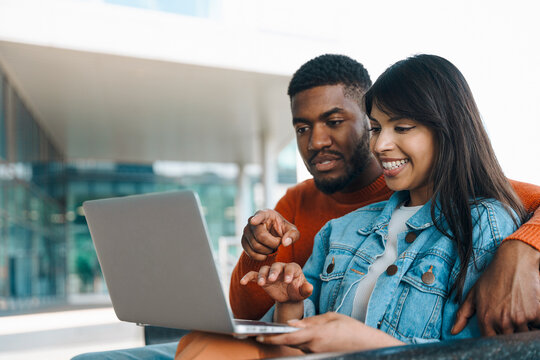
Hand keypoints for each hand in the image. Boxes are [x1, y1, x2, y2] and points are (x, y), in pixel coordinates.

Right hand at [241, 209, 299, 260]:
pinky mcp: (243, 241)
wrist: (273, 234)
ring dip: (267, 251)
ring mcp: (246, 231)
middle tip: (278, 243)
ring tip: (272, 248)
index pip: (260, 215)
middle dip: (272, 244)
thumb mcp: (292, 230)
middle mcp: (252, 220)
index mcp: (265, 214)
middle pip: (260, 236)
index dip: (256, 219)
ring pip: (255, 246)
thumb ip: (293, 235)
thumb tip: (285, 242)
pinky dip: (260, 257)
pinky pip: (250, 253)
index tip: (253, 221)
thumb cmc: (282, 230)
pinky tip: (266, 254)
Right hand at [241, 262, 312, 321]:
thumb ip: (306, 289)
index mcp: (293, 268)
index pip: (291, 268)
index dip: (289, 273)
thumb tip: (309, 288)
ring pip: (265, 270)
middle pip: (276, 266)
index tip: (287, 280)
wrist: (289, 296)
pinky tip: (243, 282)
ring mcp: (270, 272)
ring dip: (262, 275)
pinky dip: (248, 277)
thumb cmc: (298, 291)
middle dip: (274, 272)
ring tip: (261, 283)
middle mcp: (281, 267)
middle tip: (272, 279)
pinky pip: (254, 275)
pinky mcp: (263, 278)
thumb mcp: (303, 292)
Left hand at [256, 312, 403, 352]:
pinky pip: (307, 348)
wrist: (368, 346)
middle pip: (290, 342)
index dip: (273, 337)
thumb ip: (310, 321)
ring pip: (299, 345)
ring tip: (282, 331)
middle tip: (260, 334)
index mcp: (316, 334)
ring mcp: (317, 354)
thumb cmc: (351, 329)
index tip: (260, 335)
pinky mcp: (320, 356)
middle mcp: (314, 347)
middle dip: (277, 338)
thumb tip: (292, 324)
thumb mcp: (330, 318)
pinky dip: (302, 342)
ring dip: (292, 339)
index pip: (289, 337)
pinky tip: (302, 336)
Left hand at [452, 240, 539, 335]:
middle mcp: (502, 321)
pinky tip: (528, 308)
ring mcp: (520, 318)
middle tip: (509, 315)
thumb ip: (462, 314)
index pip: (490, 340)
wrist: (514, 262)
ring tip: (518, 310)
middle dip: (509, 330)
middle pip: (508, 339)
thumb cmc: (492, 277)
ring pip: (523, 334)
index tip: (497, 329)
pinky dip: (535, 321)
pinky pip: (537, 327)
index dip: (494, 336)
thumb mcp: (473, 294)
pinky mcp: (536, 314)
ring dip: (522, 326)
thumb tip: (453, 331)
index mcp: (485, 318)